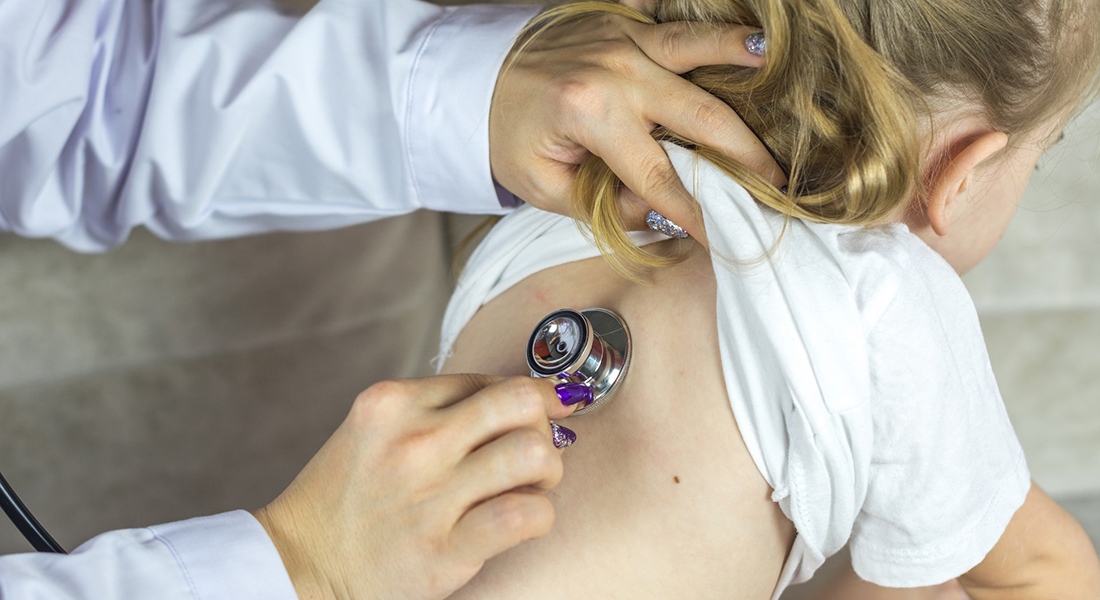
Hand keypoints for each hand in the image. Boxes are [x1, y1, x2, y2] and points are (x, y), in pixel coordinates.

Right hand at [252, 375, 578, 599]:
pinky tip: (522, 520)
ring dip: (548, 470)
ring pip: (532, 453)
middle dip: (544, 423)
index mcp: (393, 403)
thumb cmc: (346, 497)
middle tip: (538, 448)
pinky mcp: (443, 551)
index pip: (490, 380)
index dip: (525, 397)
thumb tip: (524, 398)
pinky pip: (524, 515)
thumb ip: (436, 408)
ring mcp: (429, 497)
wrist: (299, 564)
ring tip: (530, 486)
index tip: (540, 412)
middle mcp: (413, 442)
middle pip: (520, 403)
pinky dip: (539, 515)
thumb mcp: (375, 430)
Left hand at [489, 10, 786, 241]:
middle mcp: (614, 70)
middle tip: (776, 181)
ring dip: (737, 56)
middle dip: (744, 154)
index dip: (697, 211)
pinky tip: (744, 34)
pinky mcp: (622, 18)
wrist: (476, 77)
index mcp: (591, 115)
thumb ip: (603, 203)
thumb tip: (662, 212)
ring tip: (774, 67)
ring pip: (695, 46)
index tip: (728, 236)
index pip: (659, 175)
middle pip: (700, 115)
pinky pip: (670, 14)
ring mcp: (621, 37)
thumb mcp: (542, 186)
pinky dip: (707, 26)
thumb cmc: (510, 135)